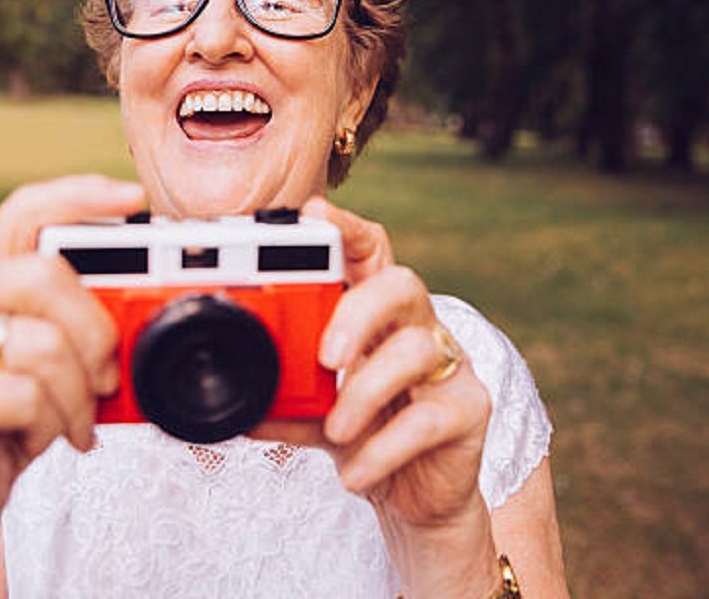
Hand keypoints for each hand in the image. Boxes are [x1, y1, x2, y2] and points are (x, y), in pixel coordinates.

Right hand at [0, 175, 145, 540]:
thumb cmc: (7, 418)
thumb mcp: (48, 357)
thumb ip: (75, 319)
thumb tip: (144, 303)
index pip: (24, 212)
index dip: (80, 196)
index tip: (134, 197)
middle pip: (46, 276)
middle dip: (98, 333)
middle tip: (106, 378)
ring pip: (42, 345)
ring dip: (76, 396)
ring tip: (69, 421)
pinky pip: (23, 397)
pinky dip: (48, 425)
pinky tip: (34, 439)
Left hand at [260, 197, 491, 528]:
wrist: (414, 496)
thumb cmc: (366, 435)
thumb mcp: (316, 414)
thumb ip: (287, 402)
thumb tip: (241, 409)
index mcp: (378, 314)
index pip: (372, 250)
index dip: (347, 226)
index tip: (314, 212)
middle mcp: (416, 327)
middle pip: (400, 283)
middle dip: (358, 310)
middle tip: (325, 357)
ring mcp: (448, 366)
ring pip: (415, 351)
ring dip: (365, 392)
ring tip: (335, 430)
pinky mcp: (467, 411)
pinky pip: (429, 418)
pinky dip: (383, 448)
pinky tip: (354, 471)